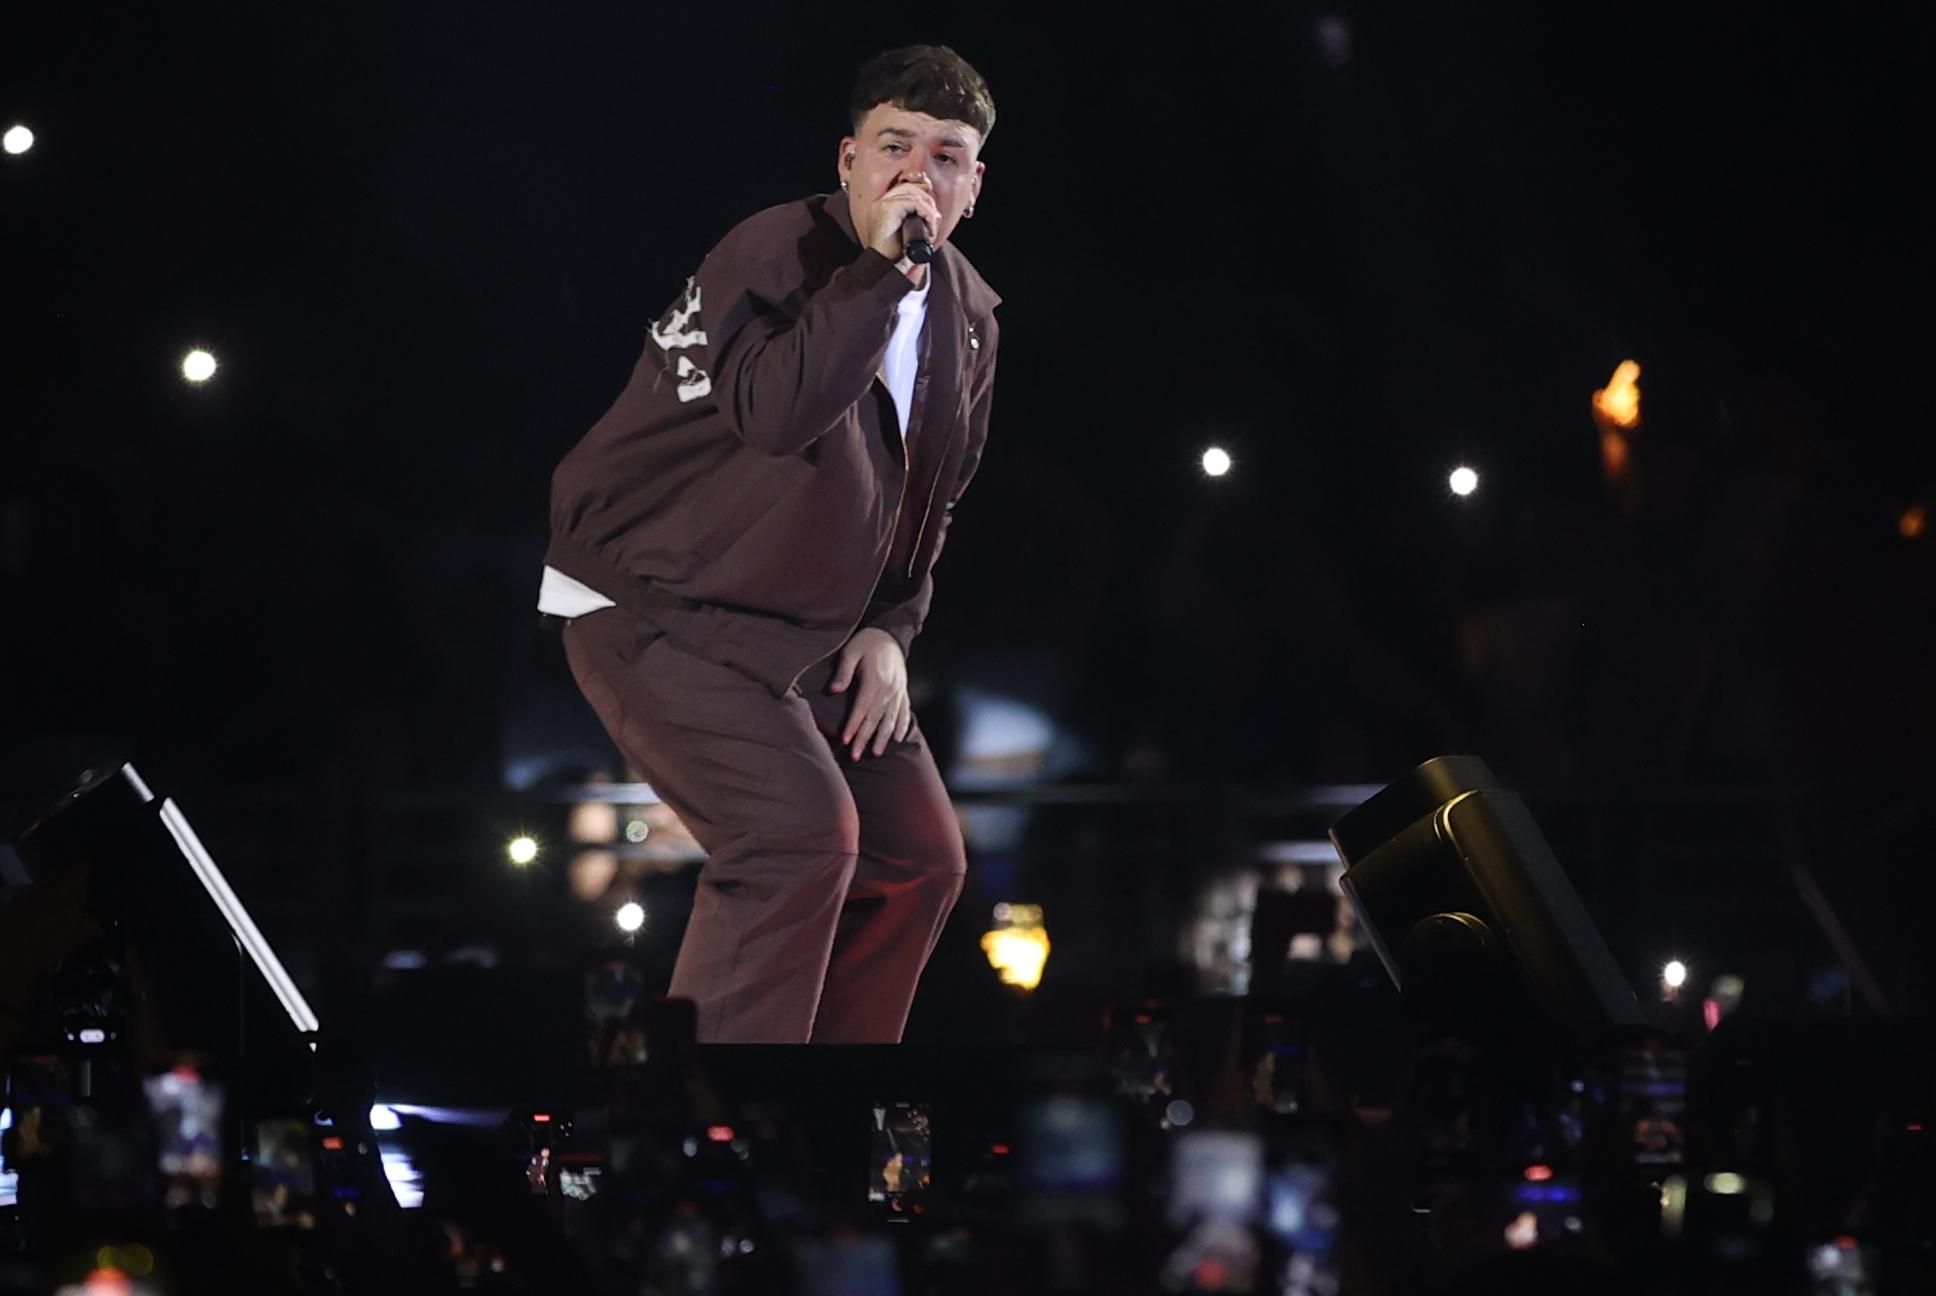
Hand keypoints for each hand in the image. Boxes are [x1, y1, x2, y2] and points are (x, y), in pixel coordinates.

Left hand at [830, 628, 911, 759]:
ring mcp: (898, 691)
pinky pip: (905, 711)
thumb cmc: (867, 642)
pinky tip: (898, 738)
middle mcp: (889, 688)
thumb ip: (843, 671)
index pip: (862, 708)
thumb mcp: (851, 651)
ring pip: (891, 719)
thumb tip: (834, 690)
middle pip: (875, 718)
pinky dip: (902, 725)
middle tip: (856, 755)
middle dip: (865, 738)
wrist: (890, 634)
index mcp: (875, 679)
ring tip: (876, 753)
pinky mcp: (903, 691)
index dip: (853, 725)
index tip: (845, 740)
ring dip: (883, 737)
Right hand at [860, 175, 941, 266]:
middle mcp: (881, 202)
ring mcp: (883, 204)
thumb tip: (934, 212)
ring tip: (931, 229)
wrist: (885, 268)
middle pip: (912, 187)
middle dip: (929, 202)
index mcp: (884, 207)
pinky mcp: (888, 208)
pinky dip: (927, 215)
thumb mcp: (910, 234)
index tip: (933, 215)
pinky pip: (915, 203)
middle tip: (934, 222)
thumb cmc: (896, 257)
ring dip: (929, 211)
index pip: (907, 188)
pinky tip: (928, 230)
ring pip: (915, 193)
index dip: (924, 197)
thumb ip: (917, 220)